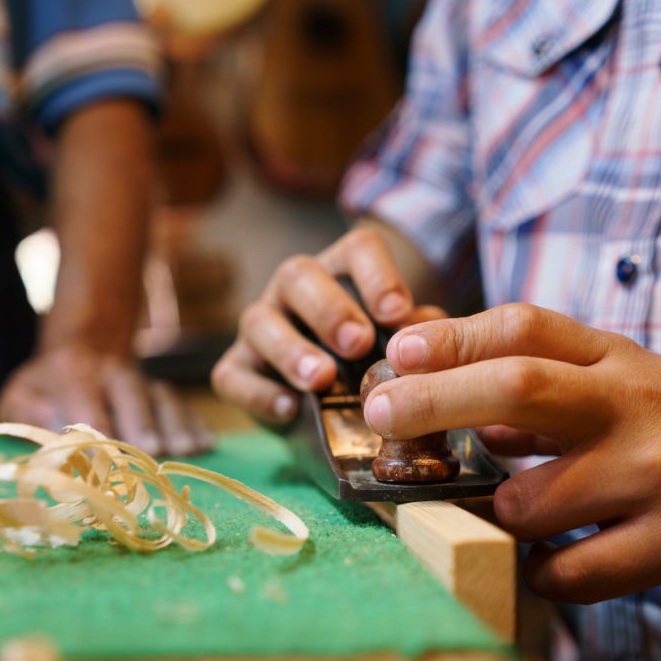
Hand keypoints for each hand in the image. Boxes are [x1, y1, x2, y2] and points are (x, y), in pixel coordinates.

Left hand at [0, 346, 212, 456]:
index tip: (106, 454)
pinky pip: (182, 404)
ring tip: (189, 450)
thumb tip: (48, 435)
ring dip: (176, 424)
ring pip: (162, 398)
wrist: (85, 347)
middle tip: (155, 451)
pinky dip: (195, 423)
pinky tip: (206, 444)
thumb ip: (27, 413)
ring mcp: (143, 380)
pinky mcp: (163, 390)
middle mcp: (113, 372)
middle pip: (131, 396)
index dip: (97, 427)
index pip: (86, 401)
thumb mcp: (21, 394)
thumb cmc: (48, 387)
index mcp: (73, 372)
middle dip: (144, 423)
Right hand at [211, 227, 447, 424]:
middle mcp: (294, 290)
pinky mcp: (236, 368)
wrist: (330, 410)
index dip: (378, 276)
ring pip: (258, 320)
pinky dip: (259, 392)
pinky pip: (232, 374)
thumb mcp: (400, 344)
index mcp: (341, 272)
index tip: (397, 314)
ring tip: (321, 379)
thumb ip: (419, 334)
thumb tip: (428, 331)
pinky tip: (290, 409)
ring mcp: (261, 326)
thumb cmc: (371, 362)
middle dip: (328, 308)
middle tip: (357, 344)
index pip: (358, 249)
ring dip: (290, 349)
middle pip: (297, 274)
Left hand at [362, 303, 660, 602]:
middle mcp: (634, 407)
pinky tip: (541, 566)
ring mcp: (656, 476)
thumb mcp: (634, 383)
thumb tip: (466, 419)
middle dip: (431, 399)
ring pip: (529, 504)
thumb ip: (553, 390)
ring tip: (486, 519)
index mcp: (620, 361)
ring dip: (490, 519)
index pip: (524, 327)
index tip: (396, 351)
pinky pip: (571, 573)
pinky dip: (539, 576)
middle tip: (381, 414)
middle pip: (515, 387)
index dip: (452, 336)